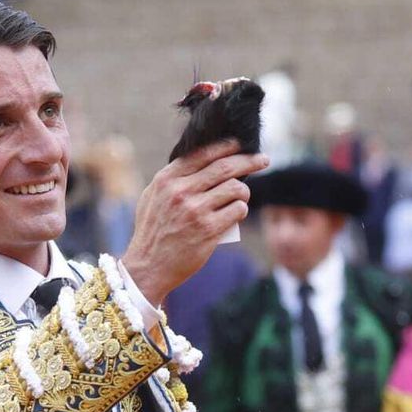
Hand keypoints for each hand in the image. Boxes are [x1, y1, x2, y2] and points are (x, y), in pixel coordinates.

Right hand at [121, 139, 268, 305]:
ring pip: (236, 188)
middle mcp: (181, 192)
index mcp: (167, 180)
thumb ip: (173, 178)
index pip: (203, 154)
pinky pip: (238, 210)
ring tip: (241, 197)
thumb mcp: (153, 197)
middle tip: (264, 160)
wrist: (148, 266)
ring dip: (244, 191)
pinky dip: (241, 210)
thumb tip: (203, 161)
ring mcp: (195, 210)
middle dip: (249, 161)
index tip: (240, 145)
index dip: (226, 146)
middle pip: (225, 167)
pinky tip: (236, 213)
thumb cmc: (153, 231)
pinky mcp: (208, 230)